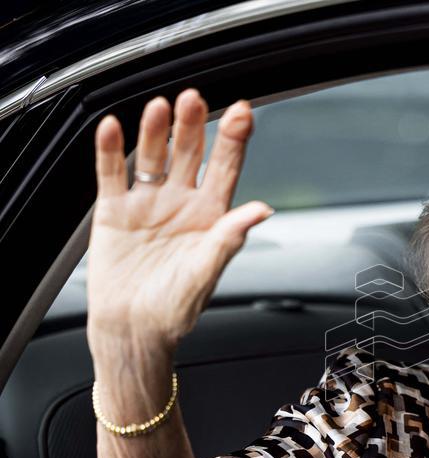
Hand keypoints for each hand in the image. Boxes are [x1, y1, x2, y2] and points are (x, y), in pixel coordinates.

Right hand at [86, 88, 272, 352]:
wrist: (135, 330)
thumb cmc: (176, 308)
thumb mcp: (208, 271)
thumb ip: (230, 237)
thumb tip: (261, 210)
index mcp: (211, 217)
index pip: (226, 169)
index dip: (234, 141)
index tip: (243, 113)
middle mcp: (181, 204)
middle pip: (189, 154)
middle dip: (193, 126)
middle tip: (195, 98)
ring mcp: (148, 204)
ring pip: (152, 157)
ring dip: (156, 131)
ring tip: (160, 107)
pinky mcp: (114, 211)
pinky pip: (111, 174)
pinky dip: (109, 150)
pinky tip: (112, 128)